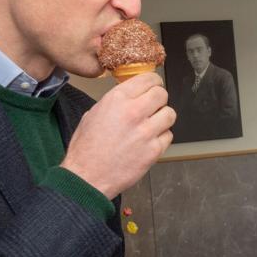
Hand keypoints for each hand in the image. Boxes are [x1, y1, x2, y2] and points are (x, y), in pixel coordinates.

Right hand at [61, 73, 174, 198]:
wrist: (87, 177)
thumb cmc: (86, 149)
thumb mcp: (94, 113)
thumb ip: (116, 102)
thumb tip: (132, 96)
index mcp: (117, 99)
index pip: (148, 79)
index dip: (153, 82)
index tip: (153, 87)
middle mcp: (134, 112)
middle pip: (162, 94)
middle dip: (159, 99)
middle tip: (154, 106)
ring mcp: (146, 132)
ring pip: (170, 114)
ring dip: (163, 118)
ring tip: (152, 125)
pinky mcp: (154, 150)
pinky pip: (168, 136)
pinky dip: (162, 137)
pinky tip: (150, 141)